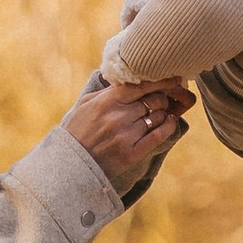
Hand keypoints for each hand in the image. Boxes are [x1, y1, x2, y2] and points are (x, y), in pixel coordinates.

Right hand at [68, 79, 191, 182]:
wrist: (70, 164)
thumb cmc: (78, 130)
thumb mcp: (86, 104)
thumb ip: (108, 92)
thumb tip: (130, 80)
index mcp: (106, 102)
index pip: (140, 86)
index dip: (160, 81)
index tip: (172, 78)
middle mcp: (118, 117)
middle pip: (153, 100)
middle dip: (161, 98)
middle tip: (162, 100)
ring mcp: (126, 136)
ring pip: (157, 117)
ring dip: (163, 113)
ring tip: (161, 112)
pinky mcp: (132, 154)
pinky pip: (158, 136)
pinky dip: (168, 127)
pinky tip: (170, 122)